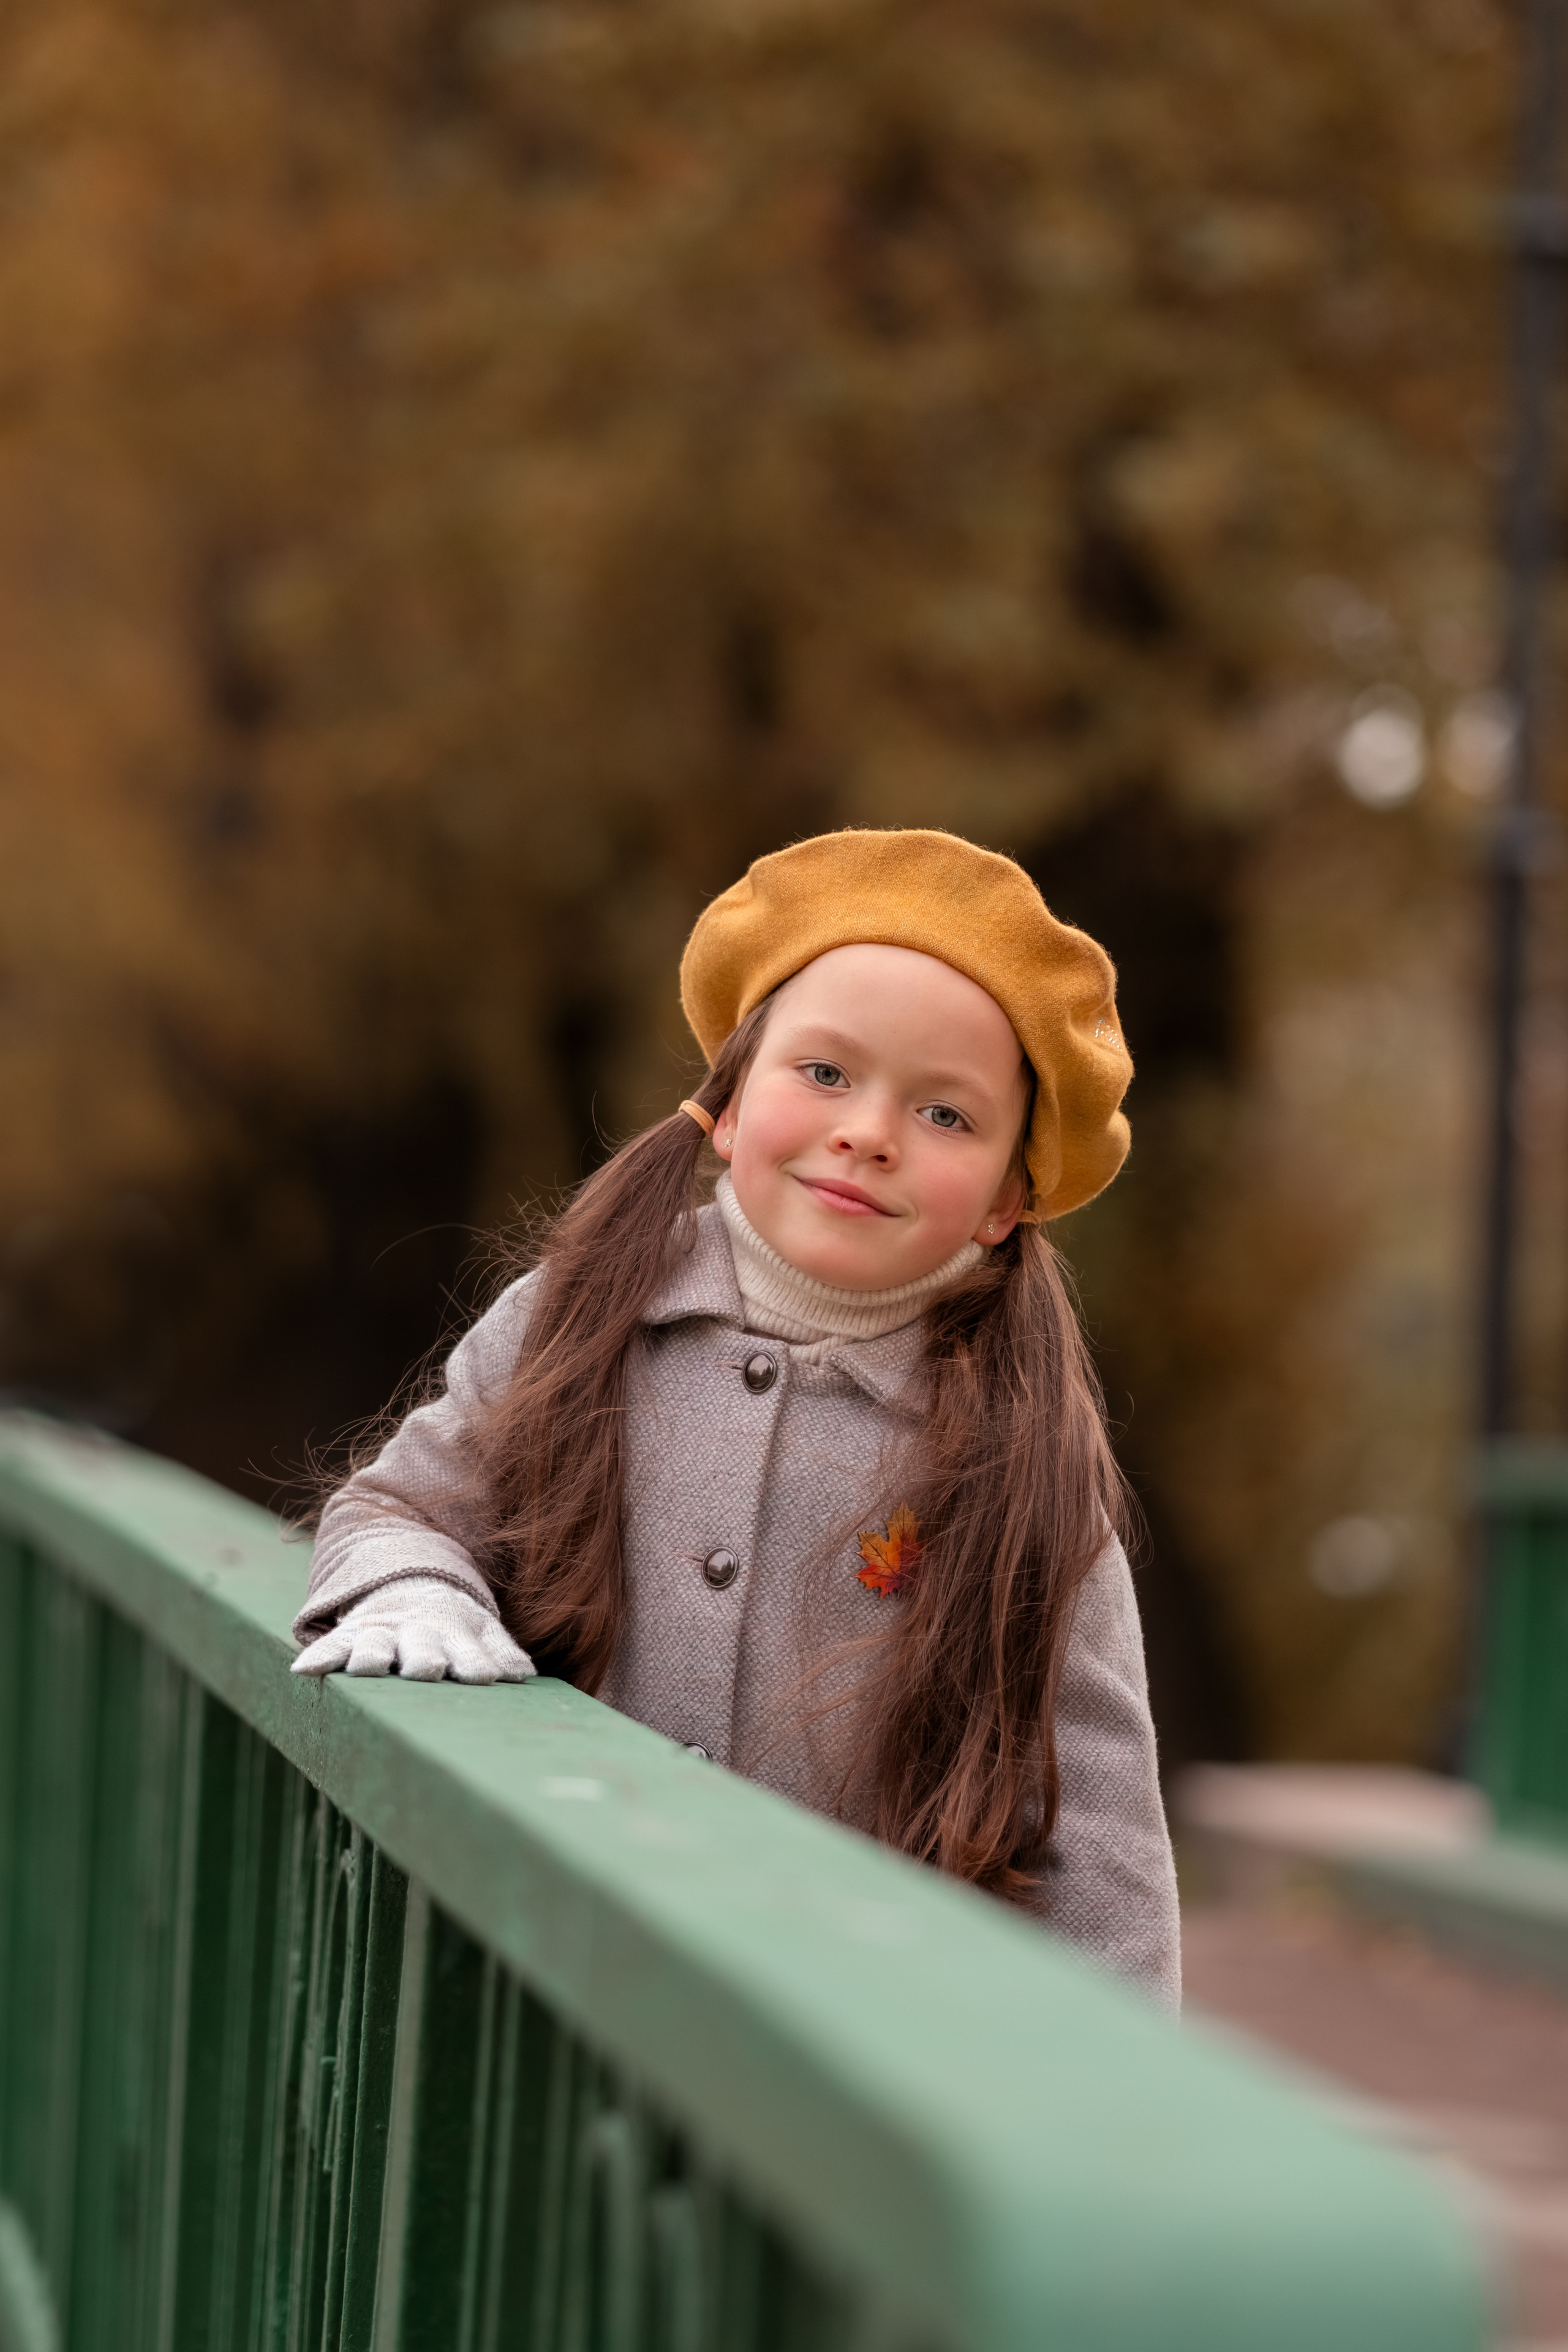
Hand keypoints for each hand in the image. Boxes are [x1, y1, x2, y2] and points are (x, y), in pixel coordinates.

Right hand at [290, 1577, 534, 1683]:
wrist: (406, 1580)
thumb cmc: (452, 1621)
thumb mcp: (481, 1628)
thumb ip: (501, 1651)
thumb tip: (523, 1675)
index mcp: (453, 1633)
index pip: (467, 1652)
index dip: (475, 1663)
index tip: (484, 1677)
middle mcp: (416, 1634)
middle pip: (420, 1649)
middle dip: (423, 1660)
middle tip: (426, 1670)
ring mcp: (381, 1633)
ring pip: (374, 1647)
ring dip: (371, 1657)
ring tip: (367, 1668)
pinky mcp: (350, 1636)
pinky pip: (331, 1647)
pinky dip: (318, 1658)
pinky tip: (303, 1672)